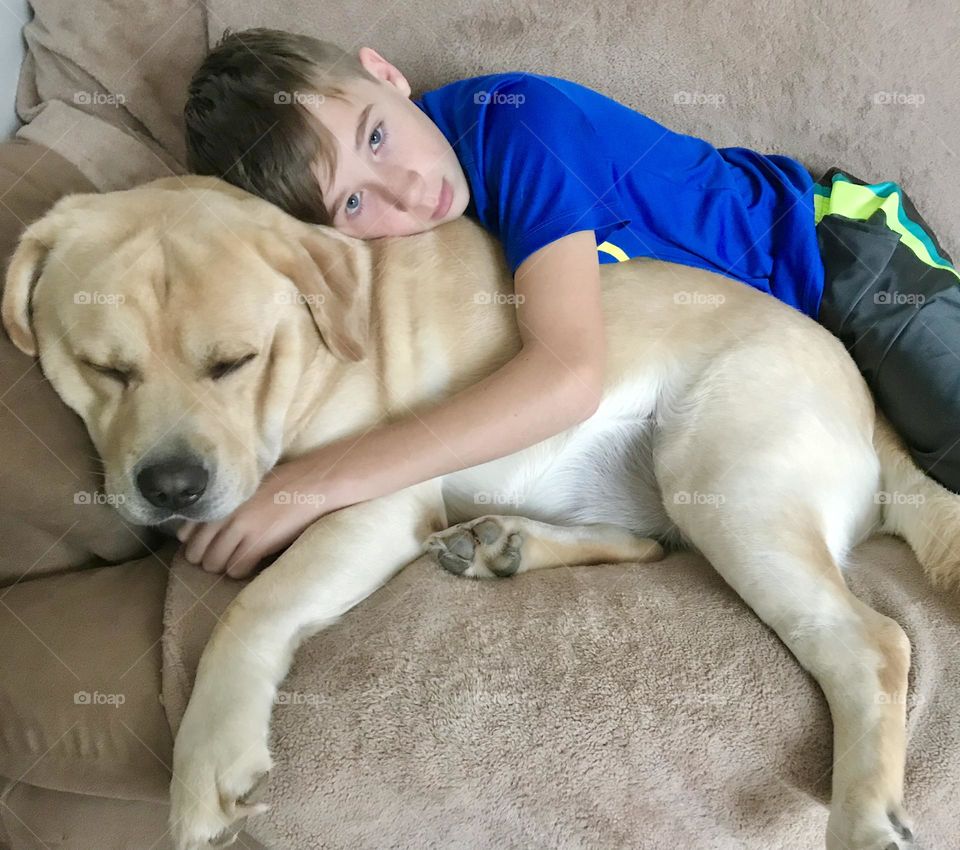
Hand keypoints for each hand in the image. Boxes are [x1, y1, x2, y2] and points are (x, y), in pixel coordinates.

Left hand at [176, 453, 339, 578]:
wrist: (311, 483)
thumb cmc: (279, 484)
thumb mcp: (242, 490)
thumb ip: (219, 507)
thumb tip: (191, 532)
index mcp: (217, 500)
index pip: (186, 534)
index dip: (196, 544)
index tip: (208, 544)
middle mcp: (223, 515)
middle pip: (196, 554)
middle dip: (207, 559)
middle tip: (224, 555)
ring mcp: (240, 530)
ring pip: (214, 565)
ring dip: (224, 566)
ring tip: (238, 558)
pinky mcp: (258, 544)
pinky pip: (237, 570)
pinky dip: (242, 570)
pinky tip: (252, 561)